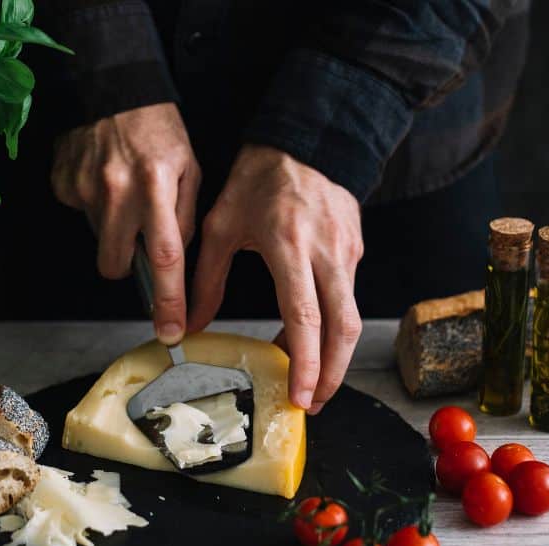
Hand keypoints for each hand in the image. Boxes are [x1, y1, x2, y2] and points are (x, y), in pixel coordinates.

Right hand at [51, 103, 200, 344]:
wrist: (112, 91)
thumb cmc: (157, 130)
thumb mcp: (188, 168)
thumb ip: (184, 217)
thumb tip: (172, 257)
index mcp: (156, 186)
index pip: (165, 257)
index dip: (168, 299)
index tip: (171, 330)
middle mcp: (118, 191)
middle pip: (116, 264)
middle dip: (126, 264)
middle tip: (135, 235)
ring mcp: (85, 188)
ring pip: (96, 242)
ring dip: (110, 231)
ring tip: (120, 197)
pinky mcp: (62, 183)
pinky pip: (78, 214)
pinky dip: (91, 206)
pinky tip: (101, 180)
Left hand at [189, 145, 362, 414]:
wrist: (305, 139)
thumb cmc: (258, 178)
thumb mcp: (221, 225)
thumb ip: (206, 279)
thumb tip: (192, 325)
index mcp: (288, 245)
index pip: (305, 316)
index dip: (306, 361)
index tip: (302, 395)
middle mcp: (326, 252)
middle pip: (343, 328)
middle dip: (332, 373)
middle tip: (314, 403)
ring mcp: (347, 250)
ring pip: (351, 316)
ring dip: (333, 354)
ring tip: (310, 380)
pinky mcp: (355, 248)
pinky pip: (347, 296)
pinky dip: (331, 324)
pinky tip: (308, 336)